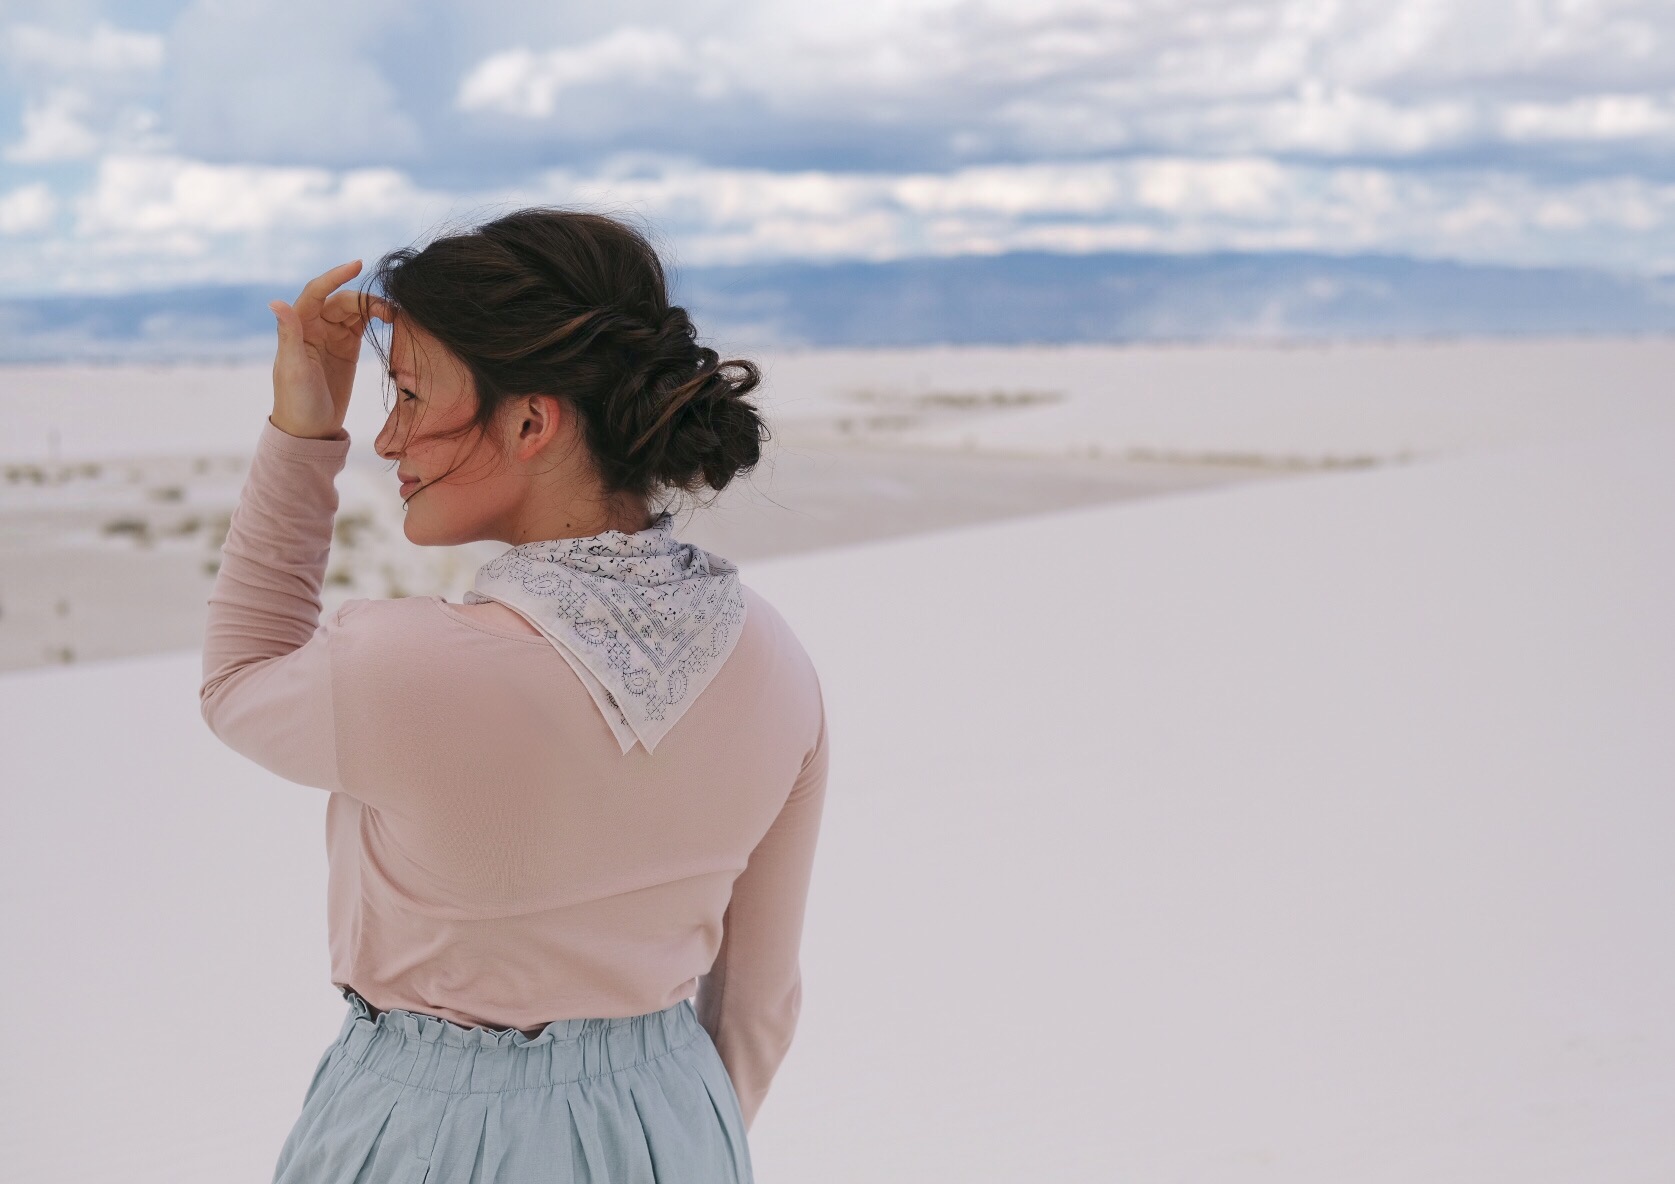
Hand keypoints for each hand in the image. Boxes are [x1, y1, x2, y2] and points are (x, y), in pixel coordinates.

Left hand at [267, 260, 392, 439]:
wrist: (311, 430)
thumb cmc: (297, 401)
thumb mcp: (294, 369)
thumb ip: (289, 334)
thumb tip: (275, 302)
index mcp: (299, 327)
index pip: (317, 291)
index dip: (336, 276)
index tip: (358, 264)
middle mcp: (314, 326)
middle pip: (342, 301)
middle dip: (365, 300)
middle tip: (390, 313)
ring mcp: (332, 336)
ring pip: (355, 311)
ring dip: (374, 309)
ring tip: (395, 317)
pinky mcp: (348, 348)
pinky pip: (362, 325)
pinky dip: (377, 320)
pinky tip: (392, 322)